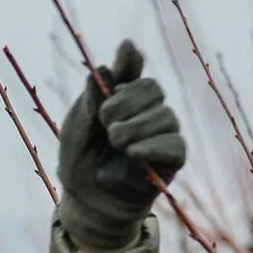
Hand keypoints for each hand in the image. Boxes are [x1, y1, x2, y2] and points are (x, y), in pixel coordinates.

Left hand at [55, 39, 186, 251]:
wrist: (87, 200)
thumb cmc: (80, 160)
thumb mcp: (78, 127)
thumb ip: (91, 97)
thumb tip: (105, 66)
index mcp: (120, 95)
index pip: (132, 68)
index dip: (131, 60)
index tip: (126, 52)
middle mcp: (146, 109)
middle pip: (151, 88)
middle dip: (125, 102)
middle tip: (104, 122)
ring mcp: (162, 132)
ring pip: (165, 115)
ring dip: (136, 127)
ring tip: (115, 142)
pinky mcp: (173, 158)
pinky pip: (174, 144)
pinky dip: (152, 146)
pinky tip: (132, 154)